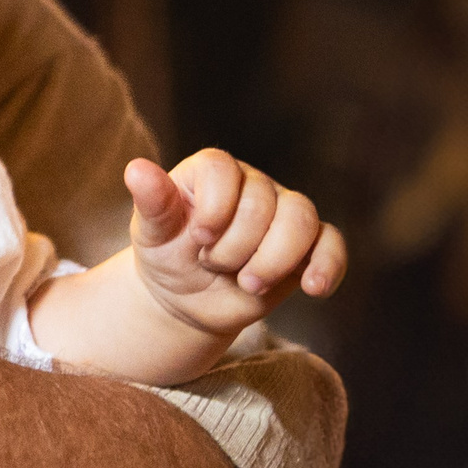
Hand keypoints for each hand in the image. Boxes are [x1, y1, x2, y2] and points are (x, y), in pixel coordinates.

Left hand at [125, 150, 345, 339]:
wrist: (187, 299)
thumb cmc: (167, 256)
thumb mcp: (152, 234)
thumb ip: (152, 204)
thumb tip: (137, 169)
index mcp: (212, 171)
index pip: (224, 170)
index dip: (214, 209)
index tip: (197, 239)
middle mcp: (253, 184)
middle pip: (264, 203)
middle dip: (235, 247)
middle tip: (212, 266)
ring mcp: (284, 212)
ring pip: (301, 220)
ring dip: (273, 260)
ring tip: (247, 283)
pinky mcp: (307, 245)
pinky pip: (331, 244)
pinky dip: (327, 266)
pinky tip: (313, 288)